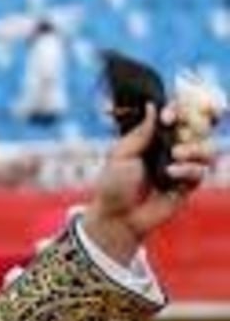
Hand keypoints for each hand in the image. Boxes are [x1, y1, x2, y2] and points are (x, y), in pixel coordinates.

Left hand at [84, 103, 216, 262]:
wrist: (118, 215)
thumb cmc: (114, 184)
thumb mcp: (121, 154)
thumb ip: (141, 132)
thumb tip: (152, 105)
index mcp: (153, 136)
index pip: (177, 114)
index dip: (180, 109)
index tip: (168, 116)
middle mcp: (172, 146)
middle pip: (200, 125)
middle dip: (197, 123)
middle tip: (182, 129)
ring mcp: (183, 164)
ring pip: (207, 146)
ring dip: (194, 147)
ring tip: (176, 154)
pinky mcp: (189, 183)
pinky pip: (202, 169)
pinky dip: (189, 169)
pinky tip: (172, 173)